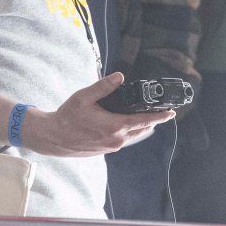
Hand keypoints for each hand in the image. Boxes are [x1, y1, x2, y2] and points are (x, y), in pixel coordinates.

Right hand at [24, 72, 175, 156]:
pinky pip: (125, 139)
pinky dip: (130, 130)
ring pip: (134, 135)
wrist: (54, 138)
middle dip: (153, 120)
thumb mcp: (84, 97)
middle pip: (142, 129)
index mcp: (114, 126)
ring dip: (141, 125)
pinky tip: (127, 123)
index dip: (159, 117)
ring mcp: (112, 146)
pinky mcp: (106, 149)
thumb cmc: (67, 117)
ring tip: (147, 116)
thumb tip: (120, 76)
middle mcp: (116, 139)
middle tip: (163, 112)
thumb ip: (103, 86)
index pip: (144, 121)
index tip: (171, 113)